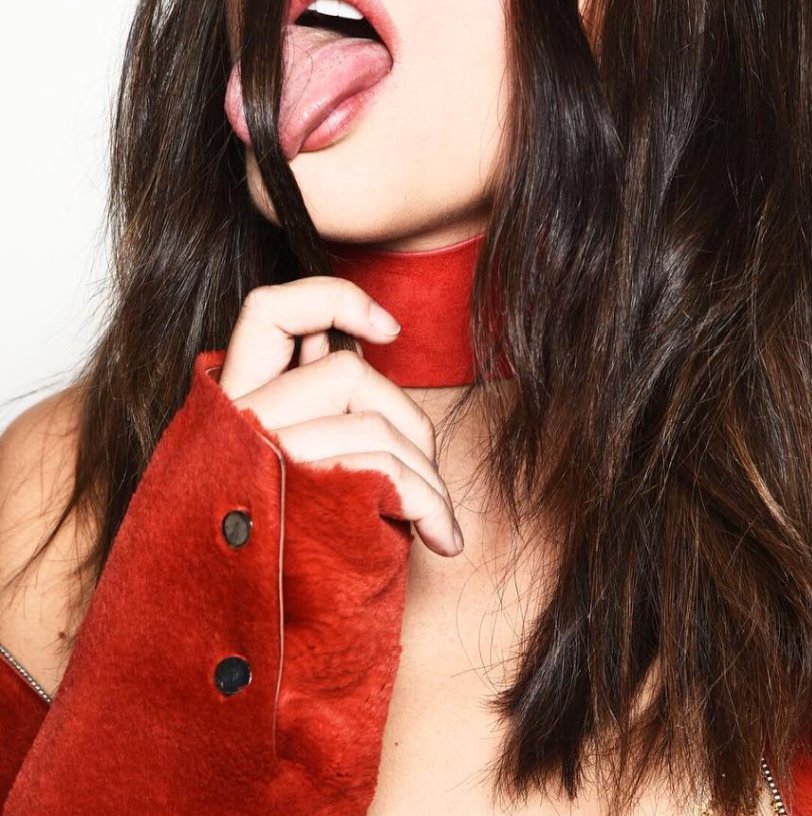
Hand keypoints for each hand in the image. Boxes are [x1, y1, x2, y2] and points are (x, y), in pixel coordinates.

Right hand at [217, 277, 463, 556]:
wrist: (239, 652)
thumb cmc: (270, 566)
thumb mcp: (276, 474)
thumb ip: (300, 405)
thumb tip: (333, 345)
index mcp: (231, 405)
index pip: (268, 309)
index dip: (334, 299)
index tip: (389, 331)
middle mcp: (238, 421)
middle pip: (352, 373)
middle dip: (411, 423)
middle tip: (425, 479)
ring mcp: (263, 456)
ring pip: (376, 422)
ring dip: (428, 477)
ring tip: (435, 521)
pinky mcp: (298, 495)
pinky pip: (386, 468)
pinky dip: (431, 501)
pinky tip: (441, 535)